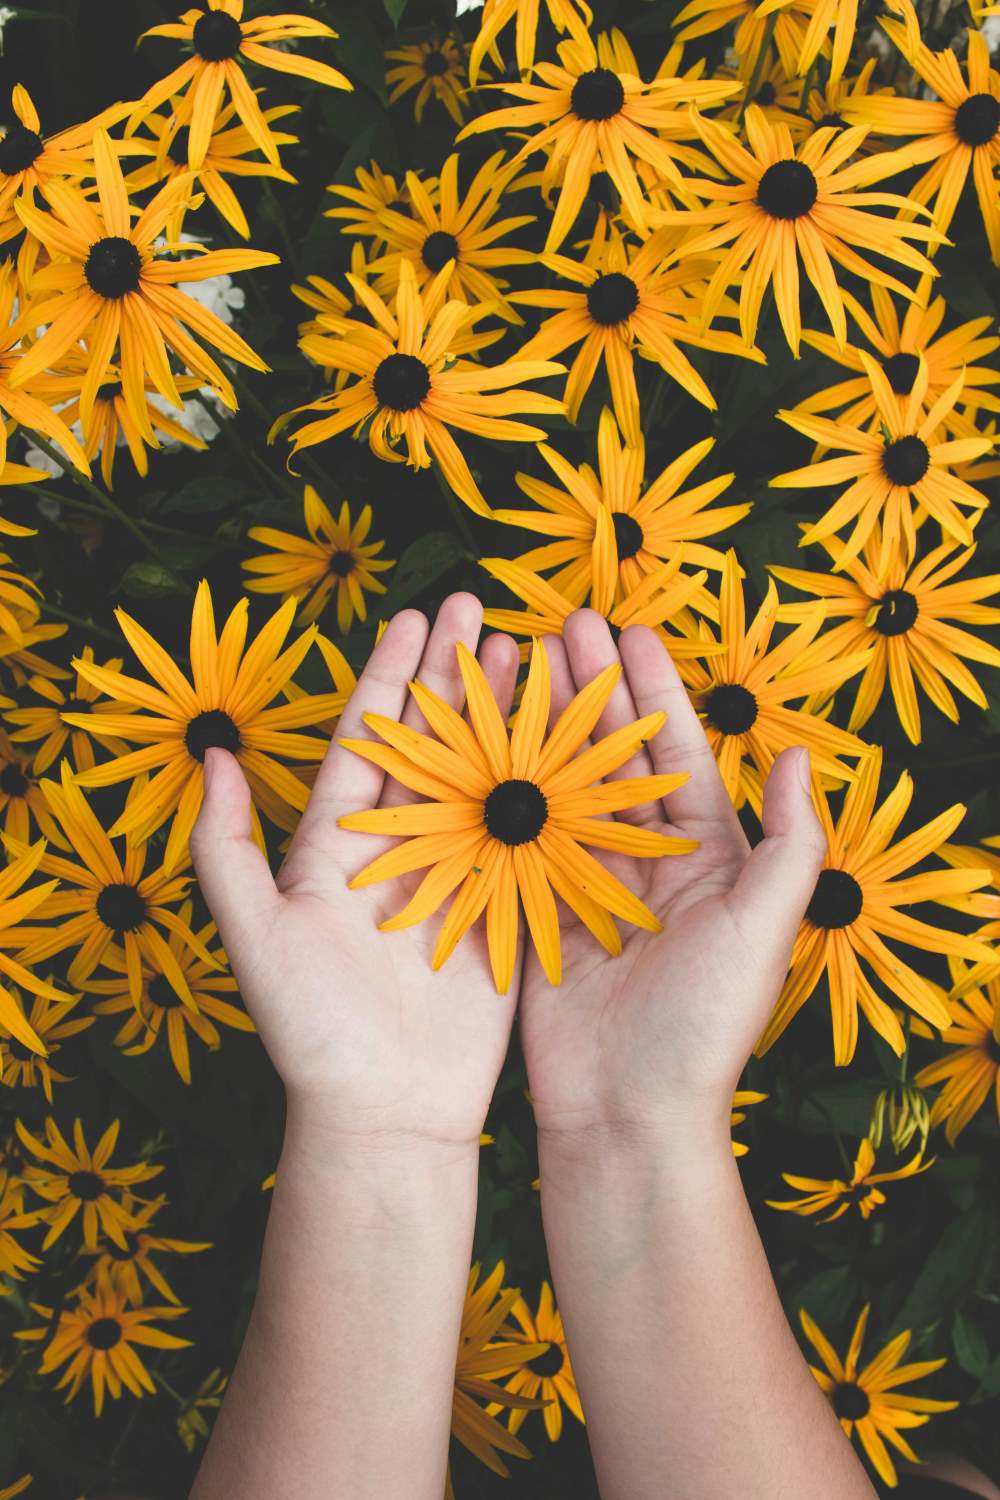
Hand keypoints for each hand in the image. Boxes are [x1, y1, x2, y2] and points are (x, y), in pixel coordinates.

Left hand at [191, 594, 521, 1150]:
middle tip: (483, 608)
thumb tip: (212, 756)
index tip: (416, 617)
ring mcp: (457, 875)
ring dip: (506, 715)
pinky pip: (527, 835)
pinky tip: (571, 739)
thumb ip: (225, 849)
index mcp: (338, 844)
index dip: (391, 676)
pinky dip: (550, 786)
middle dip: (455, 674)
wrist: (385, 1114)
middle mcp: (400, 848)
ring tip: (530, 652)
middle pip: (432, 742)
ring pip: (486, 775)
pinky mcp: (504, 910)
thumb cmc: (310, 1031)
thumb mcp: (253, 937)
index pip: (368, 739)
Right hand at [517, 610, 827, 1149]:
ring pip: (561, 785)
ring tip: (513, 664)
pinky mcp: (536, 912)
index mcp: (706, 857)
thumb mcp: (763, 930)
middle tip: (558, 625)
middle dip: (587, 688)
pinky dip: (499, 789)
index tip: (625, 629)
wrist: (626, 1114)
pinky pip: (518, 837)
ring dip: (540, 725)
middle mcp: (645, 859)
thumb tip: (799, 753)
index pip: (677, 752)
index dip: (653, 689)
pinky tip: (476, 743)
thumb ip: (788, 843)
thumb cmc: (704, 1026)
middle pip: (613, 755)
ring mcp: (587, 883)